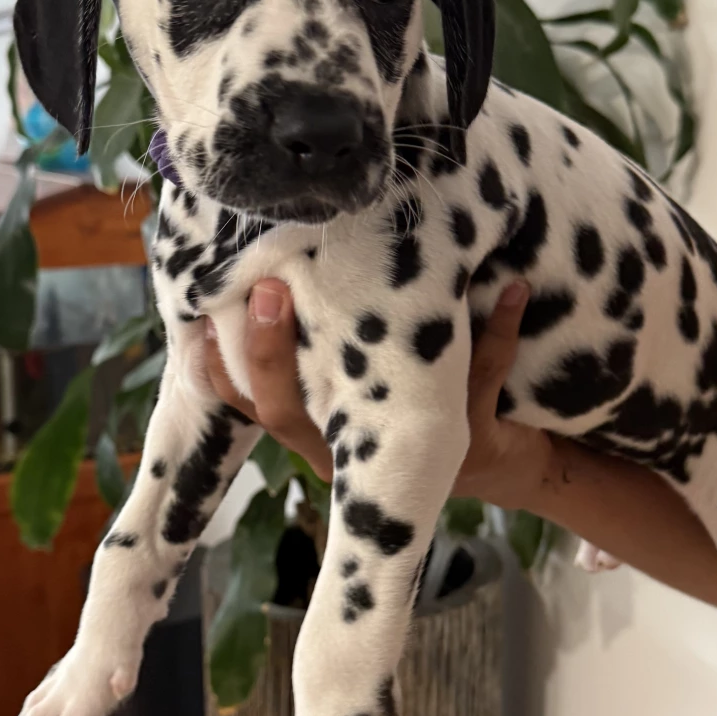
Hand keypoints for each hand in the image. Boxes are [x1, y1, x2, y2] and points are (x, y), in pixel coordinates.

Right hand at [200, 279, 554, 509]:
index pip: (248, 401)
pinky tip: (512, 287)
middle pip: (285, 414)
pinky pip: (481, 380)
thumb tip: (289, 248)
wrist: (504, 467)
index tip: (204, 313)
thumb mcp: (364, 372)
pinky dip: (500, 329)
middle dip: (268, 354)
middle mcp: (348, 450)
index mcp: (315, 428)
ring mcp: (406, 450)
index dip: (219, 365)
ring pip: (381, 408)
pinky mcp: (471, 443)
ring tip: (381, 283)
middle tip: (268, 289)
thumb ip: (328, 333)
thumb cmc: (415, 405)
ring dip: (383, 347)